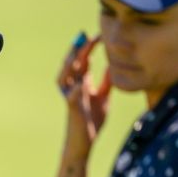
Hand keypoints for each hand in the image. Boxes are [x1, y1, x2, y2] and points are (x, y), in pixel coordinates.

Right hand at [57, 33, 111, 157]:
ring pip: (63, 78)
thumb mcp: (103, 96)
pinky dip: (75, 92)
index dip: (88, 47)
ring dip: (68, 66)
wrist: (85, 141)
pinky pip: (72, 99)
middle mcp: (73, 87)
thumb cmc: (93, 119)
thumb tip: (114, 65)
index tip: (98, 35)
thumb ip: (106, 81)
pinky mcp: (73, 110)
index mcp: (81, 82)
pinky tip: (82, 85)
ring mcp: (71, 98)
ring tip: (76, 55)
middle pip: (70, 64)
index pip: (83, 60)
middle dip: (76, 50)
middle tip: (84, 37)